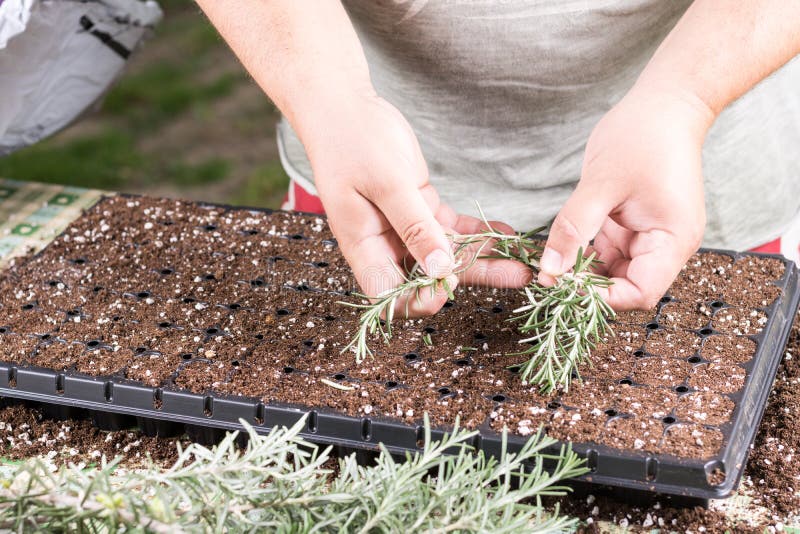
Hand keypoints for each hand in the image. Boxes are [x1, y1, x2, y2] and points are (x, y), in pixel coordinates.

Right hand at [303, 91, 530, 315]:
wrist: (344, 109)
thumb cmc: (354, 142)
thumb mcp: (387, 184)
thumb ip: (414, 227)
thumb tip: (439, 270)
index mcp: (364, 246)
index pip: (388, 294)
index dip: (418, 299)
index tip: (449, 286)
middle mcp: (384, 244)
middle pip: (428, 278)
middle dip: (472, 279)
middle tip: (517, 274)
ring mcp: (404, 228)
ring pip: (447, 254)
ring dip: (483, 257)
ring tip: (523, 261)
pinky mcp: (420, 209)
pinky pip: (452, 229)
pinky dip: (477, 232)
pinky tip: (506, 234)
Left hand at [538, 86, 714, 310]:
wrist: (665, 104)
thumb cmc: (642, 136)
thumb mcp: (600, 184)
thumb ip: (573, 229)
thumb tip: (550, 270)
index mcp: (672, 239)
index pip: (640, 293)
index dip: (602, 297)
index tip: (564, 285)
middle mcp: (666, 244)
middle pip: (626, 286)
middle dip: (587, 285)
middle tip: (547, 275)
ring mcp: (650, 235)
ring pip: (613, 271)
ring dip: (583, 270)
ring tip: (550, 262)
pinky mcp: (635, 225)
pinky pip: (608, 251)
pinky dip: (585, 252)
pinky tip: (561, 246)